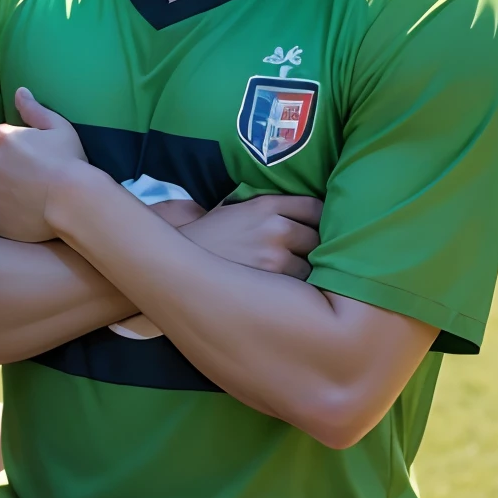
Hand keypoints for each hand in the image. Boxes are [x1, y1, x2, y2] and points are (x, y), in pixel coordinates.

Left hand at [0, 87, 90, 242]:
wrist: (73, 202)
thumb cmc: (69, 162)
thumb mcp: (58, 127)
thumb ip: (34, 109)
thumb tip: (19, 91)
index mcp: (1, 139)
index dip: (12, 147)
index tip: (28, 157)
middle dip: (1, 172)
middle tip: (27, 181)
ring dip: (0, 195)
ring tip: (25, 201)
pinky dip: (4, 217)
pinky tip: (24, 217)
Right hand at [180, 194, 322, 278]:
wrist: (176, 264)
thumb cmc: (207, 238)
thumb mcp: (234, 210)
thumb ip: (266, 209)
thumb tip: (299, 215)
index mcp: (266, 205)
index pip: (315, 208)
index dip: (320, 220)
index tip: (318, 229)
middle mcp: (275, 227)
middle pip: (319, 238)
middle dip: (314, 249)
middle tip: (306, 257)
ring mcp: (275, 257)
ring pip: (313, 266)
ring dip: (307, 273)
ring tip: (295, 278)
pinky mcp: (272, 284)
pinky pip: (301, 287)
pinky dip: (298, 291)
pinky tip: (287, 293)